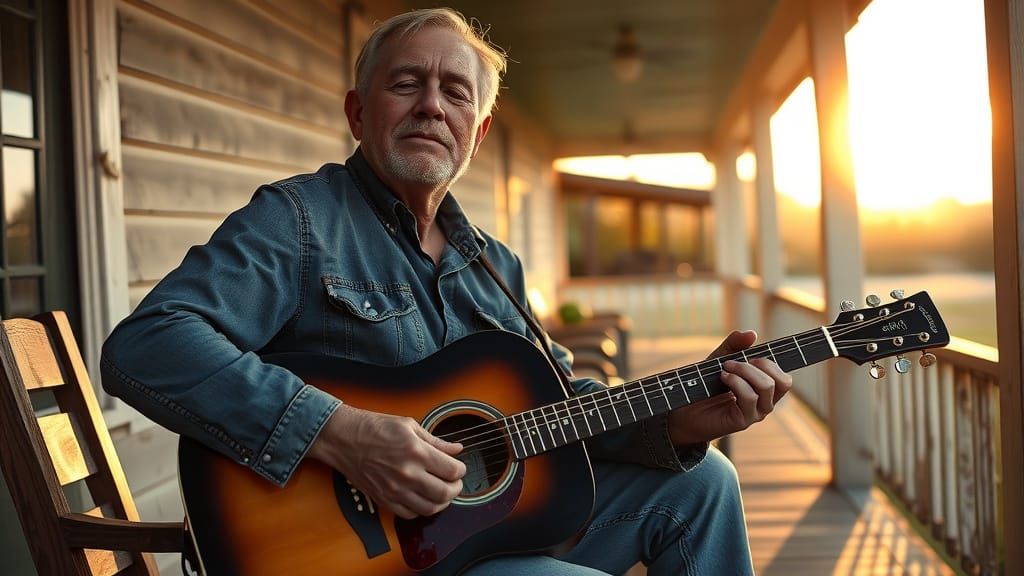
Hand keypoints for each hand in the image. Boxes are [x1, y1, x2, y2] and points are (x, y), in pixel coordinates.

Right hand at [307, 404, 465, 518]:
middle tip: (455, 482)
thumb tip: (456, 449)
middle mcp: (408, 473)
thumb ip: (436, 441)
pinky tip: (422, 498)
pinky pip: (410, 514)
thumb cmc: (375, 427)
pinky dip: (421, 509)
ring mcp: (395, 489)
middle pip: (445, 493)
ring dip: (441, 502)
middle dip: (456, 488)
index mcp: (417, 451)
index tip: (459, 467)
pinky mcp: (384, 499)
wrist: (344, 438)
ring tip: (441, 492)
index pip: (453, 471)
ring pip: (430, 508)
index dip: (461, 470)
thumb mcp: (409, 426)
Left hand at [668, 330, 792, 444]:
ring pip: (766, 387)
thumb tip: (752, 333)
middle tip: (737, 360)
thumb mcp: (720, 358)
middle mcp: (765, 403)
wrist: (684, 408)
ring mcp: (755, 413)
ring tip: (725, 368)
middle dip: (762, 364)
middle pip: (783, 382)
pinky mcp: (743, 421)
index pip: (785, 379)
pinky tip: (723, 377)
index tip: (753, 355)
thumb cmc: (706, 384)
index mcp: (764, 390)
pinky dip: (736, 381)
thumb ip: (734, 345)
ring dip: (745, 370)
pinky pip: (750, 397)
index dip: (774, 363)